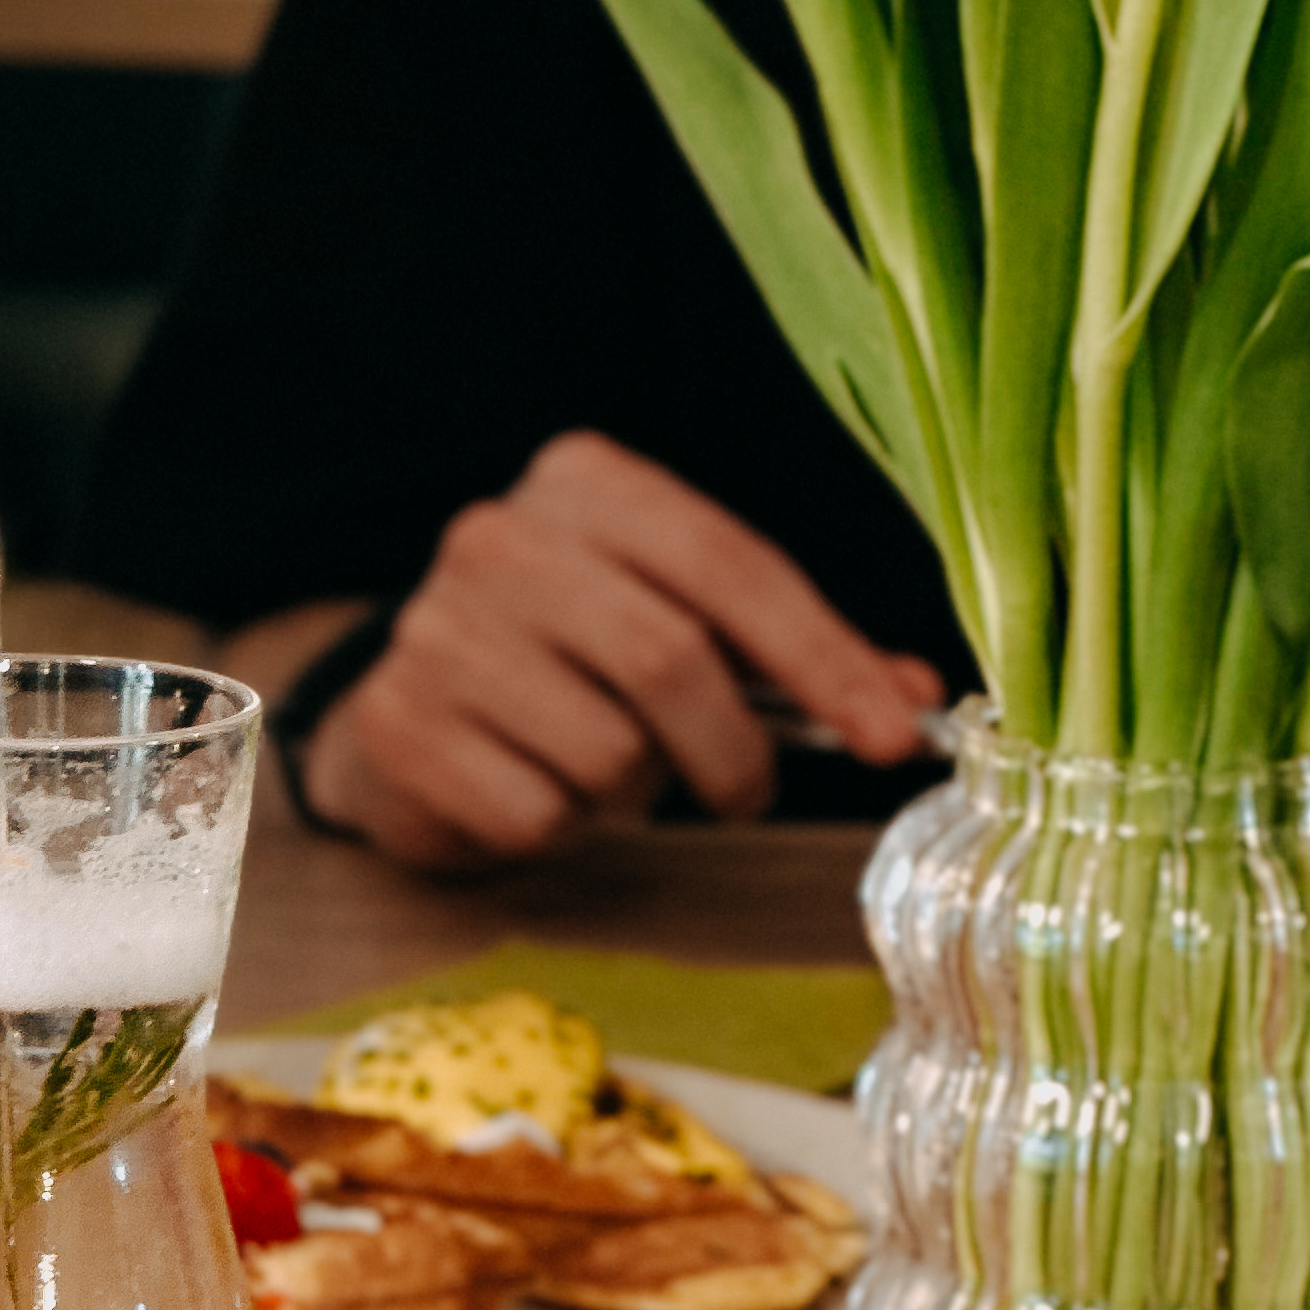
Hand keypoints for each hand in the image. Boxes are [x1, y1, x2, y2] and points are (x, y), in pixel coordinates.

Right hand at [300, 432, 942, 869]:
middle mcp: (499, 537)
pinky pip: (536, 810)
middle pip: (668, 658)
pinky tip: (531, 787)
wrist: (408, 710)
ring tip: (598, 768)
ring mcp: (434, 628)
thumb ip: (792, 656)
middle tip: (744, 793)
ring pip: (604, 749)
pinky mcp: (397, 724)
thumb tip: (913, 698)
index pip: (731, 565)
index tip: (892, 736)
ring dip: (631, 789)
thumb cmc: (570, 664)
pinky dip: (561, 826)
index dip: (824, 658)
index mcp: (586, 484)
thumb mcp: (681, 624)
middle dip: (734, 750)